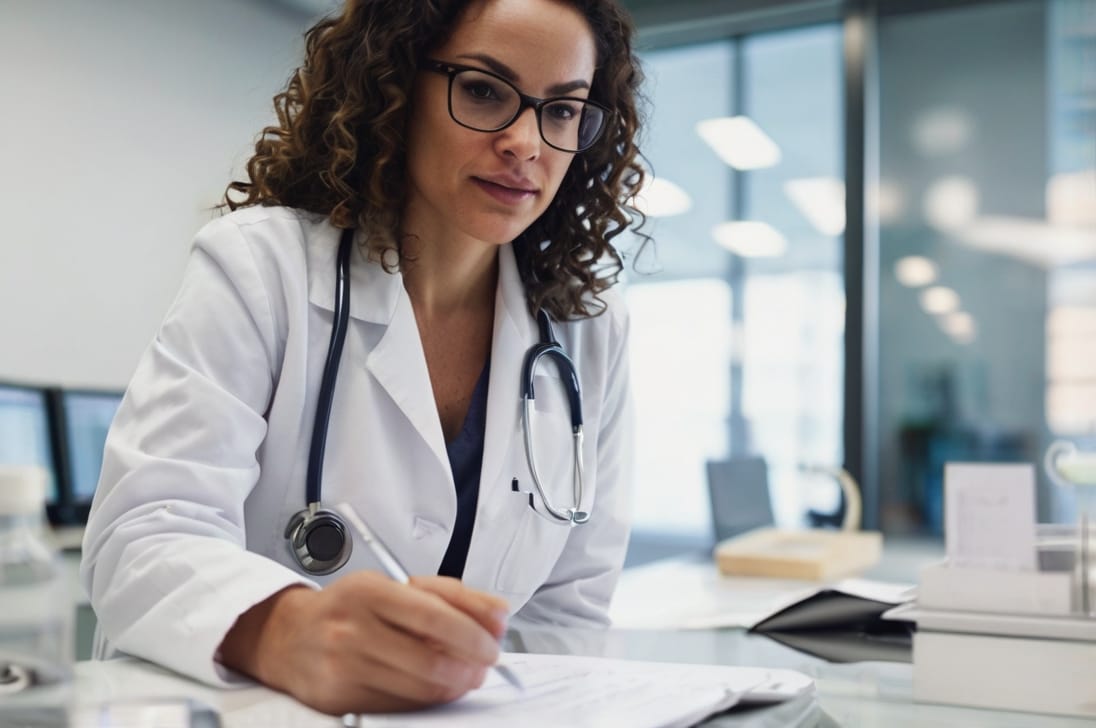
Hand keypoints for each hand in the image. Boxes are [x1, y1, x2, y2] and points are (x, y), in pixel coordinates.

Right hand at [219, 571, 508, 714]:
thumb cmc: (350, 608)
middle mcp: (352, 629)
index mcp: (369, 592)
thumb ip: (451, 596)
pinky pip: (400, 704)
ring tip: (465, 674)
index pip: (432, 615)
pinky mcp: (340, 698)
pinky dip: (428, 698)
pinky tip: (436, 687)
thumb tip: (499, 614)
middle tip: (486, 663)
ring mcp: (343, 667)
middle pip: (429, 657)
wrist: (287, 637)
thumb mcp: (395, 586)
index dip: (471, 633)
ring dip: (454, 684)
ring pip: (419, 686)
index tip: (494, 642)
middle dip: (470, 665)